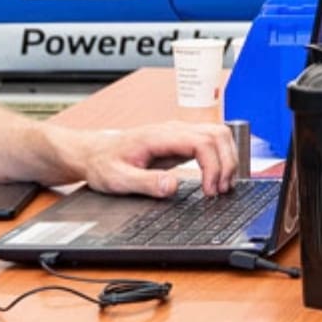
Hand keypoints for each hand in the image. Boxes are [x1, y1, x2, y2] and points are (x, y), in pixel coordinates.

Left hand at [72, 120, 240, 198]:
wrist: (95, 152)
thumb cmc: (104, 164)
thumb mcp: (118, 179)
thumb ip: (145, 182)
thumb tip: (172, 185)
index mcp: (159, 136)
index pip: (202, 142)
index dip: (213, 166)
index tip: (210, 190)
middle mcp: (173, 130)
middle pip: (217, 135)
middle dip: (226, 164)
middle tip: (219, 191)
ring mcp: (179, 133)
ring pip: (219, 135)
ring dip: (227, 159)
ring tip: (221, 185)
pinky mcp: (182, 140)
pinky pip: (212, 141)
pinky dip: (221, 158)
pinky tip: (216, 177)